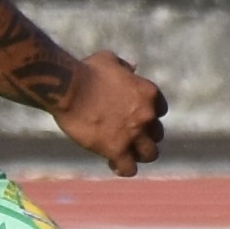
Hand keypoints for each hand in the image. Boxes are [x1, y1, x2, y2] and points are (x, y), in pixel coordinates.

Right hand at [52, 47, 167, 175]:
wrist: (69, 89)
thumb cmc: (85, 72)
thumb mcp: (108, 60)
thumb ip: (124, 66)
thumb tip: (132, 66)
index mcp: (149, 93)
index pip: (160, 110)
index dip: (148, 116)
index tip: (135, 117)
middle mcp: (147, 115)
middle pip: (157, 135)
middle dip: (144, 136)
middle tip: (128, 138)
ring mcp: (134, 134)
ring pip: (149, 154)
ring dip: (138, 155)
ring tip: (124, 155)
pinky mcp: (117, 150)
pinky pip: (129, 168)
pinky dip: (123, 168)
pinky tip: (113, 164)